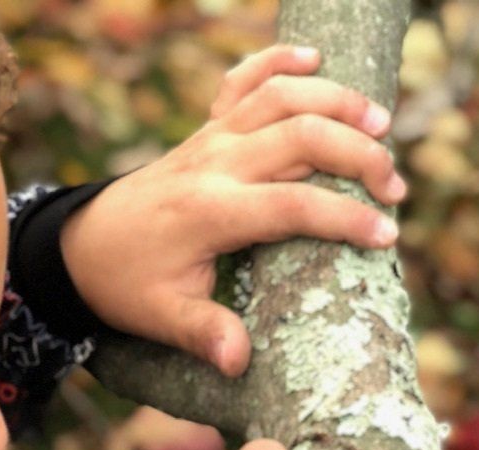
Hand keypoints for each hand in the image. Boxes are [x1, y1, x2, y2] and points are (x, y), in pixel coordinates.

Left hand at [59, 44, 404, 375]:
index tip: (386, 237)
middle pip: (302, 136)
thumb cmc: (128, 286)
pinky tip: (316, 59)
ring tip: (380, 126)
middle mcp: (215, 163)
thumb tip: (238, 361)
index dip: (345, 219)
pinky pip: (243, 80)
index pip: (293, 204)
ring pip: (282, 96)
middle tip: (395, 188)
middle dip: (358, 157)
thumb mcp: (161, 319)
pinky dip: (279, 60)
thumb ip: (204, 335)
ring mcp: (210, 138)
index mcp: (209, 212)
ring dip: (337, 102)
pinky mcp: (205, 129)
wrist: (82, 247)